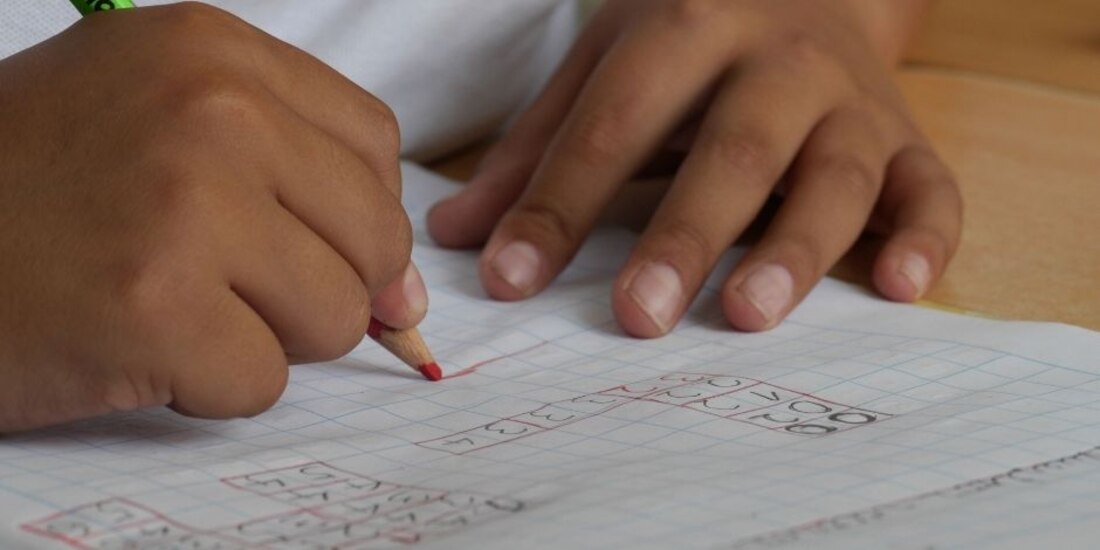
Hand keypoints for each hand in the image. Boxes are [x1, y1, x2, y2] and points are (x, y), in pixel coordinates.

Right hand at [0, 3, 421, 430]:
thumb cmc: (30, 191)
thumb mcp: (159, 127)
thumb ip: (296, 185)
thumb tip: (409, 296)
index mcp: (212, 52)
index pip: (374, 148)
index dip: (354, 216)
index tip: (311, 247)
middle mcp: (210, 111)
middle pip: (374, 236)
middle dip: (320, 286)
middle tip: (226, 286)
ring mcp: (184, 206)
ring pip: (336, 316)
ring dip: (265, 337)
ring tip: (173, 308)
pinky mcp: (154, 308)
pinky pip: (263, 381)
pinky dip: (208, 386)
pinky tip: (135, 346)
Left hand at [428, 0, 960, 336]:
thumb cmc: (689, 41)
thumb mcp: (606, 66)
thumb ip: (535, 151)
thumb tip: (455, 237)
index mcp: (686, 25)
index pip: (613, 123)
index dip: (558, 204)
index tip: (509, 281)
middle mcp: (778, 59)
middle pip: (733, 148)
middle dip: (684, 234)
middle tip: (637, 317)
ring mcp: (852, 99)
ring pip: (836, 174)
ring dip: (796, 247)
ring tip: (747, 315)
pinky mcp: (908, 138)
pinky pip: (932, 188)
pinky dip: (925, 237)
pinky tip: (899, 288)